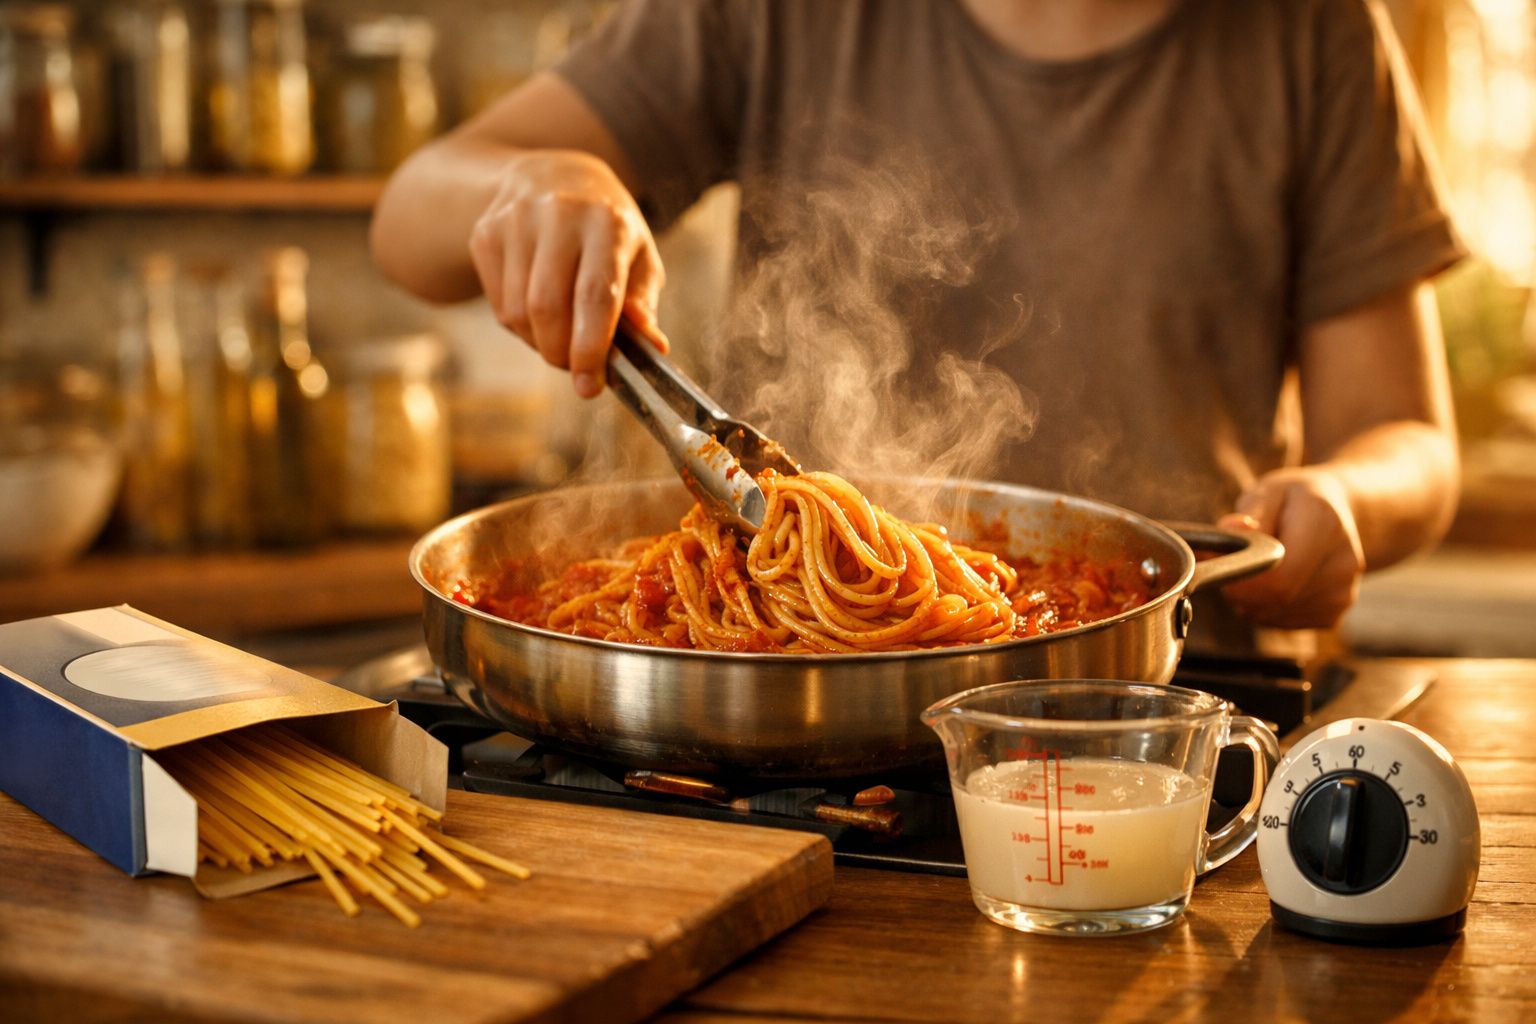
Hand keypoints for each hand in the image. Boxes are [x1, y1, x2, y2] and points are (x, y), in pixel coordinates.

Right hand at [469, 149, 667, 396]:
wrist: (553, 175)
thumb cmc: (607, 228)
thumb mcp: (638, 257)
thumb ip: (643, 305)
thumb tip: (652, 348)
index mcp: (607, 221)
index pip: (595, 295)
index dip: (590, 348)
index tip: (589, 385)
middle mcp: (558, 213)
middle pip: (548, 308)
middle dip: (561, 354)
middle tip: (576, 369)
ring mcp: (515, 220)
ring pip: (518, 313)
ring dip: (540, 344)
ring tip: (561, 340)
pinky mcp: (486, 234)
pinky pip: (499, 306)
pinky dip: (521, 328)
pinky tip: (538, 315)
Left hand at [1217, 468, 1365, 628]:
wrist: (1335, 513)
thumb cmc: (1293, 501)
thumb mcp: (1269, 491)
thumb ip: (1249, 511)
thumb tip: (1234, 529)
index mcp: (1325, 525)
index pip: (1280, 577)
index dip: (1242, 581)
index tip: (1220, 565)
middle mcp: (1343, 564)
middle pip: (1276, 599)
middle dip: (1240, 589)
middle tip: (1233, 564)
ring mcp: (1343, 593)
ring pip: (1273, 614)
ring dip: (1250, 600)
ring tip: (1257, 568)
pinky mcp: (1334, 613)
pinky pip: (1282, 623)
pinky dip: (1266, 609)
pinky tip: (1273, 583)